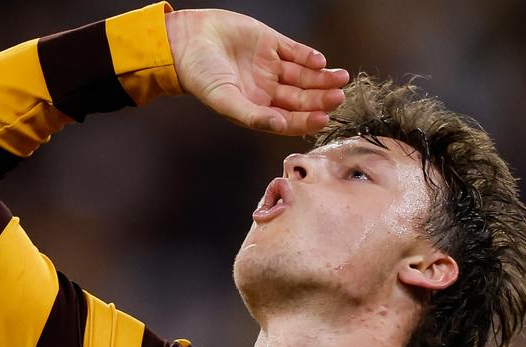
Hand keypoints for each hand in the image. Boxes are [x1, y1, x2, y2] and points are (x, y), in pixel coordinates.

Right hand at [165, 9, 348, 135]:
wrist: (185, 41)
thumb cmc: (200, 76)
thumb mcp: (225, 100)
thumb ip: (253, 116)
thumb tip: (279, 127)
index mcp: (258, 109)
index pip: (290, 120)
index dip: (308, 120)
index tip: (324, 118)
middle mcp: (268, 90)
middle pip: (302, 98)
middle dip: (321, 98)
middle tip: (339, 96)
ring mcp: (271, 67)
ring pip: (304, 76)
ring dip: (322, 78)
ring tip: (340, 77)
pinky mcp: (271, 43)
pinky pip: (296, 52)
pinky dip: (308, 57)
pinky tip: (319, 61)